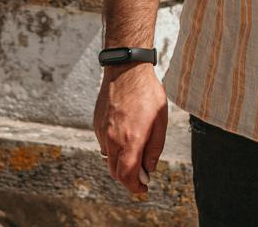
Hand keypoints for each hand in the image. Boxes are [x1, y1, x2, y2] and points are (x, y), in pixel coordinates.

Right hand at [95, 62, 168, 197]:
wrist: (126, 70)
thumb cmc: (147, 93)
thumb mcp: (160, 121)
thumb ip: (154, 148)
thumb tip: (149, 168)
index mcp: (130, 140)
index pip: (127, 176)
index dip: (135, 187)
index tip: (143, 188)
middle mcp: (112, 139)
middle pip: (115, 172)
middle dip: (128, 178)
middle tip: (142, 175)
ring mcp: (102, 132)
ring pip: (108, 159)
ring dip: (121, 163)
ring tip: (136, 154)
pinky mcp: (97, 124)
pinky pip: (104, 144)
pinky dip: (114, 148)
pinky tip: (126, 136)